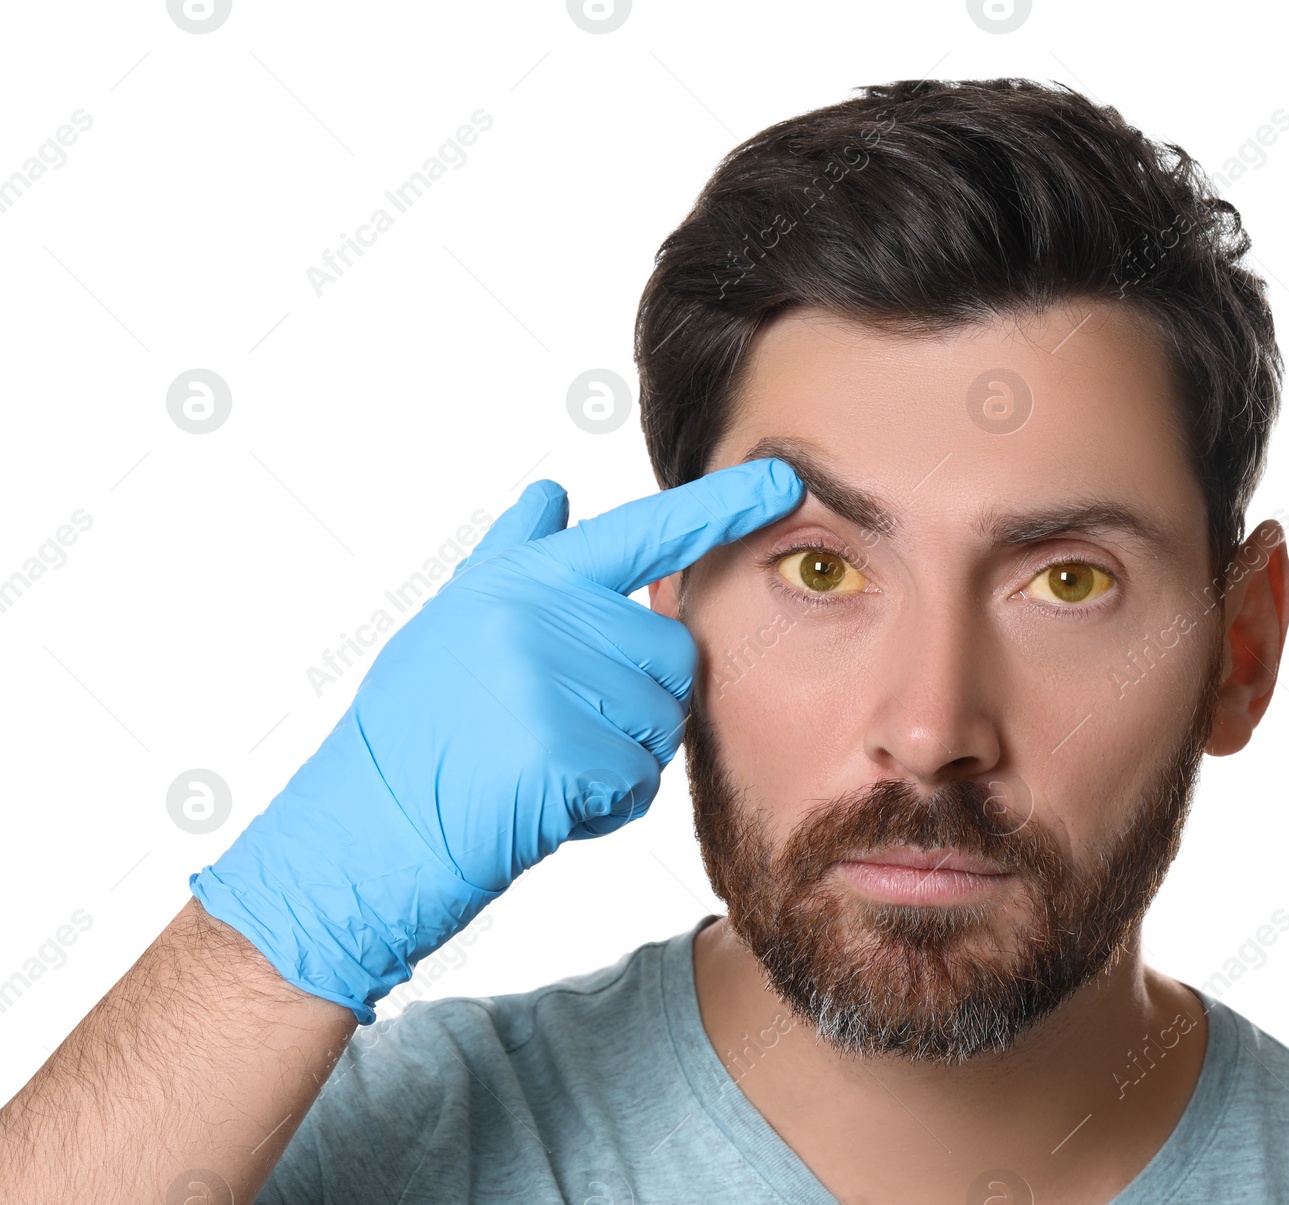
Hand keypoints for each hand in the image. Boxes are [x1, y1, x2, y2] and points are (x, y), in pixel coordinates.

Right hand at [189, 458, 801, 1021]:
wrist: (362, 834)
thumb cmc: (415, 732)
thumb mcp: (453, 624)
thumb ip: (514, 558)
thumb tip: (552, 494)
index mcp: (522, 579)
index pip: (641, 534)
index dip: (719, 506)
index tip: (785, 476)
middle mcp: (538, 615)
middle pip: (672, 651)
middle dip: (637, 701)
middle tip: (554, 728)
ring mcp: (549, 679)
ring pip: (661, 721)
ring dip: (620, 758)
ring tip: (539, 764)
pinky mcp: (561, 749)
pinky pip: (636, 780)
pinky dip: (604, 808)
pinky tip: (540, 803)